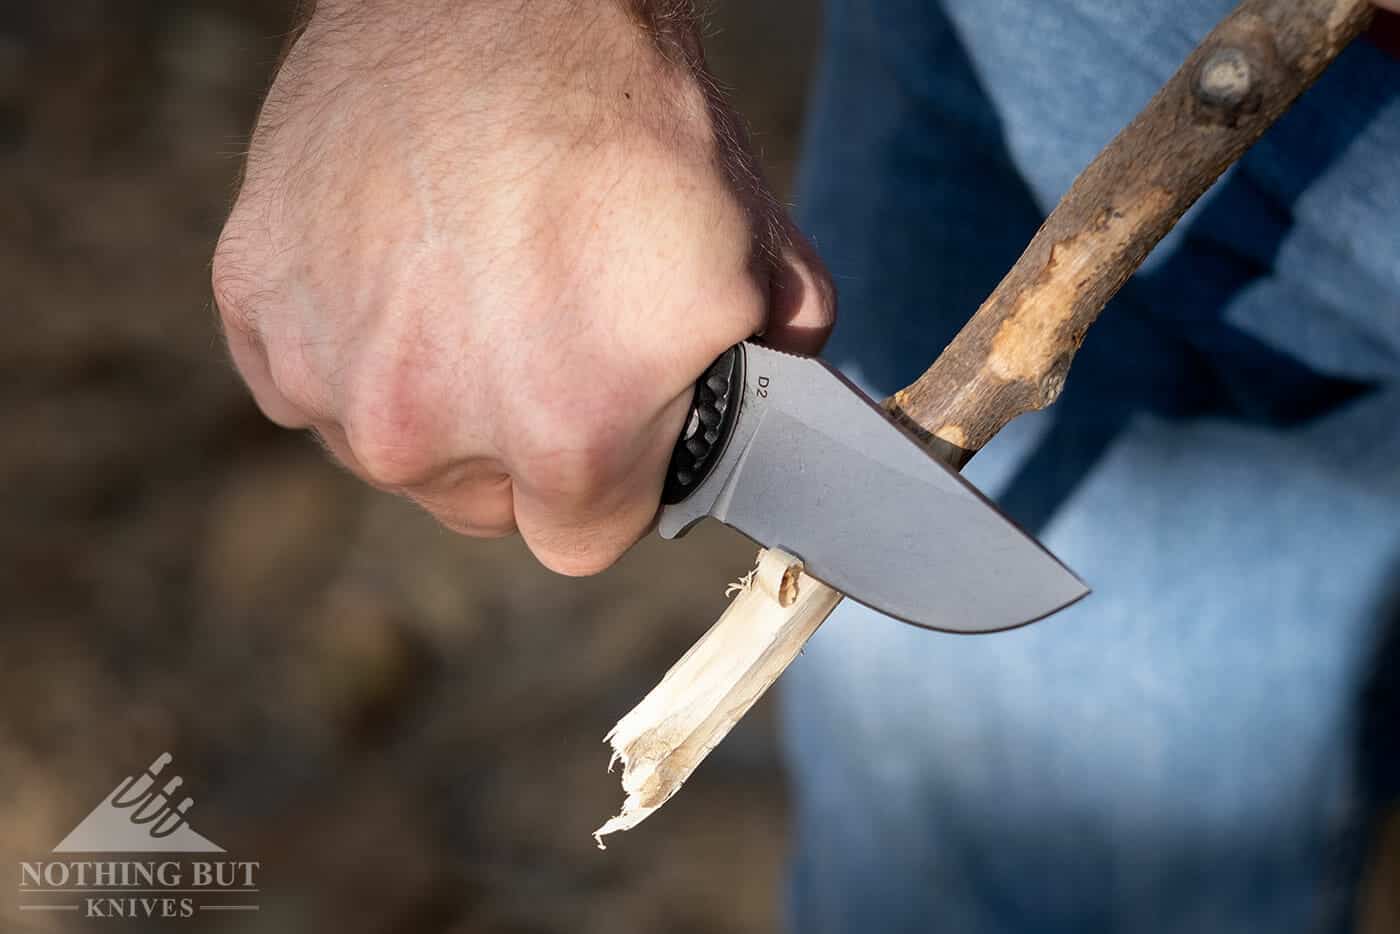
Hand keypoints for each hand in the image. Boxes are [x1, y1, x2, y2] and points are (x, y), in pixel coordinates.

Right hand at [213, 0, 833, 573]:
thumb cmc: (631, 113)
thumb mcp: (751, 247)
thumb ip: (773, 368)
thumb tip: (785, 411)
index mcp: (567, 433)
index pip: (580, 538)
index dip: (605, 482)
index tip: (608, 426)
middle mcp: (427, 428)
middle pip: (482, 502)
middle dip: (518, 444)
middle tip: (541, 339)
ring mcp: (328, 367)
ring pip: (389, 445)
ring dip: (429, 394)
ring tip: (468, 283)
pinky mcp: (256, 303)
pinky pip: (309, 378)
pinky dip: (351, 341)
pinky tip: (397, 263)